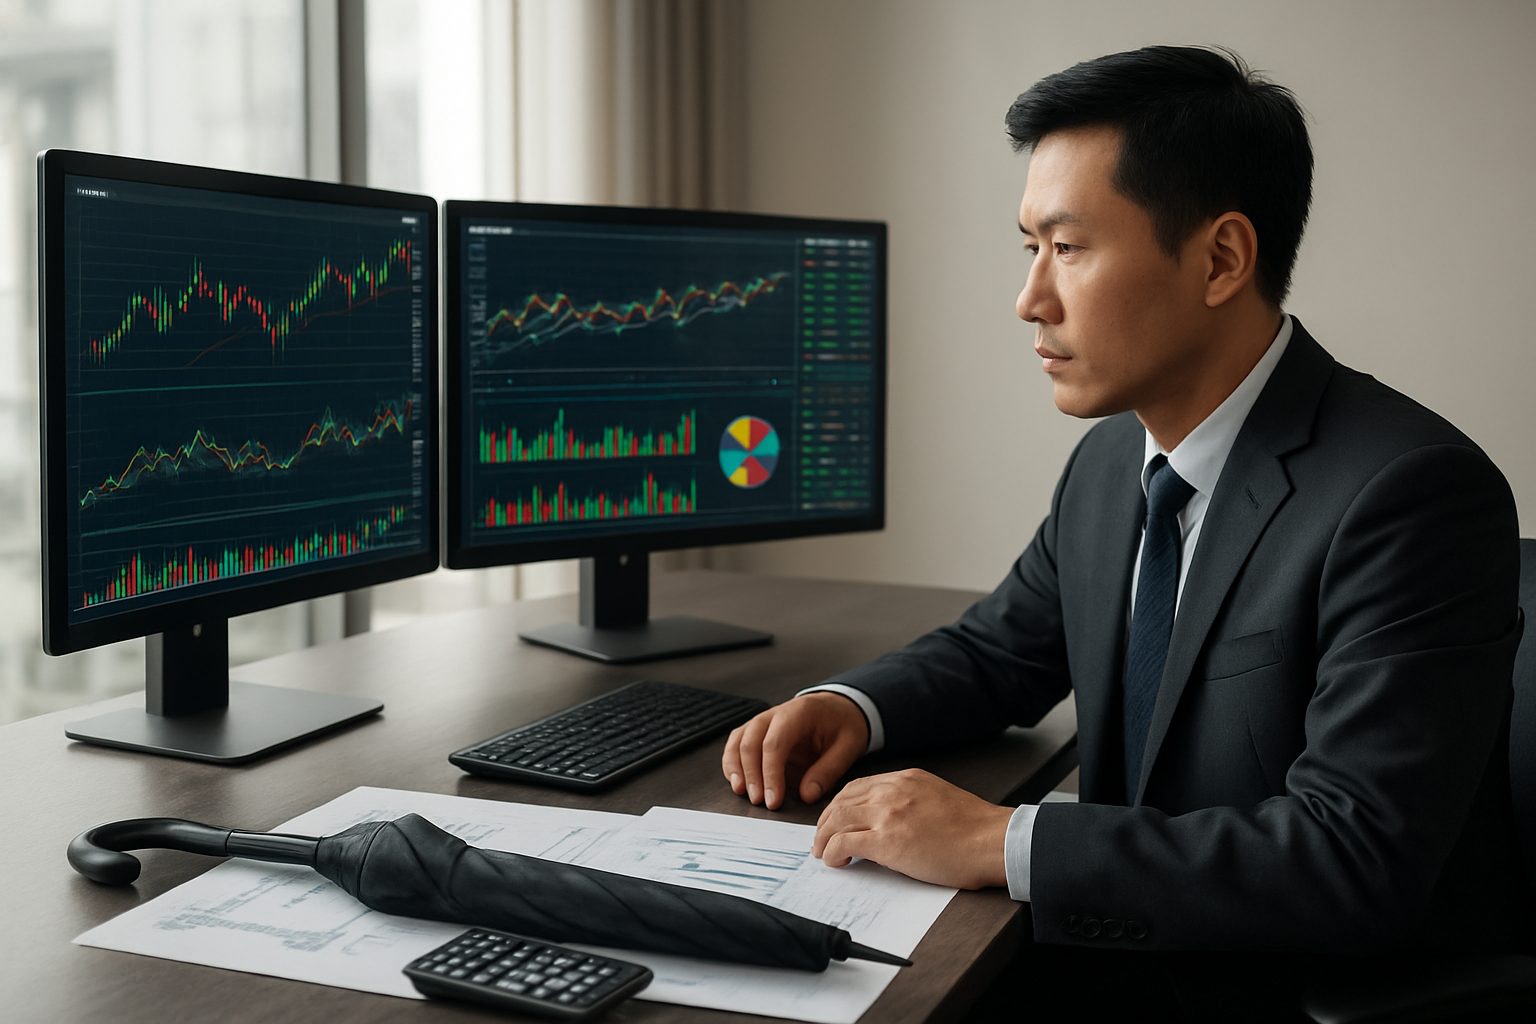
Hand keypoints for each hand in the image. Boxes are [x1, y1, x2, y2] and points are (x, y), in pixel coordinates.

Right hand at [721, 692, 868, 809]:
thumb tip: (807, 796)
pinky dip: (732, 763)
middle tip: (760, 802)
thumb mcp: (849, 746)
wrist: (838, 708)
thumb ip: (828, 771)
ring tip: (742, 793)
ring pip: (738, 742)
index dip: (771, 773)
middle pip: (751, 743)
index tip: (774, 800)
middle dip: (752, 775)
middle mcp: (774, 714)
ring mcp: (762, 721)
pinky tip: (737, 782)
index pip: (775, 743)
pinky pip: (736, 744)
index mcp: (799, 713)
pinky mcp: (756, 731)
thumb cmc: (843, 725)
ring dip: (737, 769)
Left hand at [811, 769, 1012, 889]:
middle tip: (821, 838)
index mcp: (906, 779)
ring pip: (836, 821)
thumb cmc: (975, 828)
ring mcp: (888, 814)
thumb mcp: (937, 798)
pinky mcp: (887, 841)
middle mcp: (892, 790)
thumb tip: (892, 821)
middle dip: (826, 821)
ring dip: (823, 838)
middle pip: (841, 801)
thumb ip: (911, 802)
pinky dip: (832, 853)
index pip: (858, 786)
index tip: (835, 819)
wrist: (993, 840)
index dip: (840, 804)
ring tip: (823, 853)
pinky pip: (843, 844)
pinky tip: (835, 862)